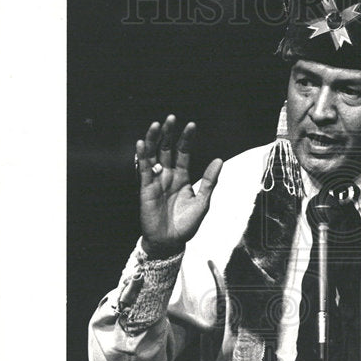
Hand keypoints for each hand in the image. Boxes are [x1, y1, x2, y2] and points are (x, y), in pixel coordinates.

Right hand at [136, 115, 222, 257]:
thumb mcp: (202, 202)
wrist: (171, 242)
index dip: (186, 139)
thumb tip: (218, 160)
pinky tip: (142, 143)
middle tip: (171, 118)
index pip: (183, 153)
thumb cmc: (187, 224)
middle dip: (168, 133)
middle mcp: (168, 175)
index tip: (191, 125)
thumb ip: (209, 181)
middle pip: (166, 149)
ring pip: (153, 155)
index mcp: (182, 177)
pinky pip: (143, 170)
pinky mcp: (146, 189)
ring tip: (156, 125)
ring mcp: (156, 180)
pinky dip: (142, 156)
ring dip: (153, 140)